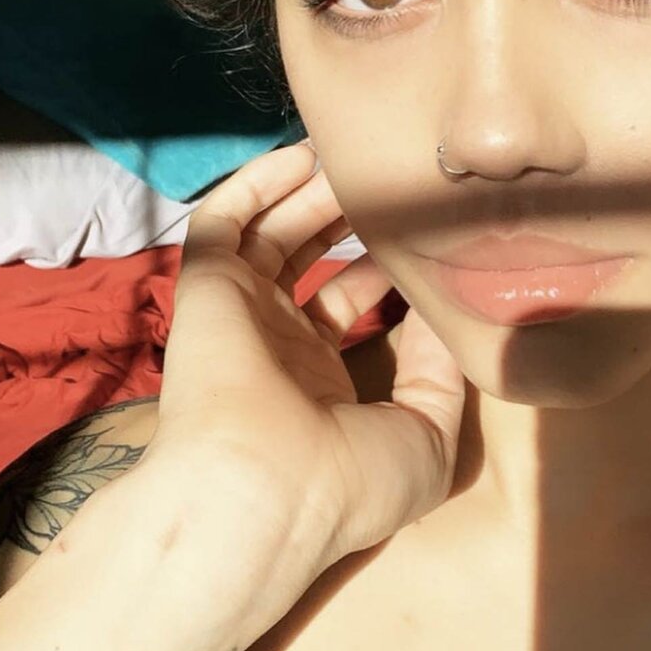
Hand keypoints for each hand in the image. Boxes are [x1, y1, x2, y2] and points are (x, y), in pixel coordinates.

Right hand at [144, 140, 464, 578]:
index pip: (347, 300)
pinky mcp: (207, 286)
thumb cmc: (350, 480)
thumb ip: (440, 371)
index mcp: (319, 375)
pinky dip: (255, 185)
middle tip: (383, 183)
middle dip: (344, 216)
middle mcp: (276, 337)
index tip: (418, 233)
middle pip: (308, 255)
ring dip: (305, 192)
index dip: (382, 265)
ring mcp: (240, 309)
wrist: (267, 491)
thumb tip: (442, 313)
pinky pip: (222, 221)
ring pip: (267, 230)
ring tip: (348, 159)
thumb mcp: (427, 435)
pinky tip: (299, 159)